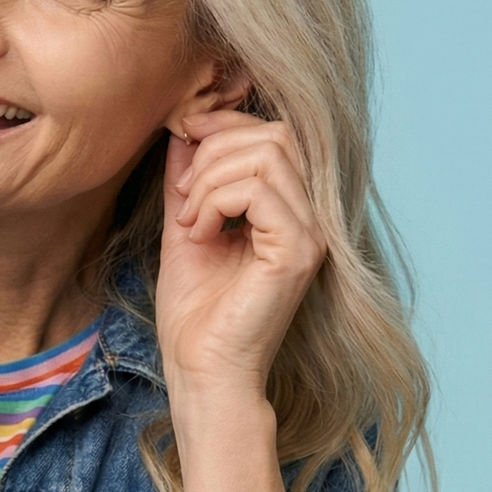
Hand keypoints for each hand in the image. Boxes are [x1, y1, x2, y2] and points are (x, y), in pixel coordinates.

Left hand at [156, 111, 326, 400]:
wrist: (200, 367)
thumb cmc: (195, 310)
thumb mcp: (185, 226)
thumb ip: (189, 180)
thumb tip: (184, 132)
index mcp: (287, 208)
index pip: (272, 132)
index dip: (223, 124)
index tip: (182, 140)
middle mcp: (308, 217)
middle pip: (274, 134)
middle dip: (214, 149)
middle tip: (183, 195)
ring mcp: (309, 233)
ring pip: (267, 154)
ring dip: (210, 178)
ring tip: (190, 219)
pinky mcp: (298, 252)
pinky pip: (258, 190)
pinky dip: (216, 201)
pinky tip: (200, 234)